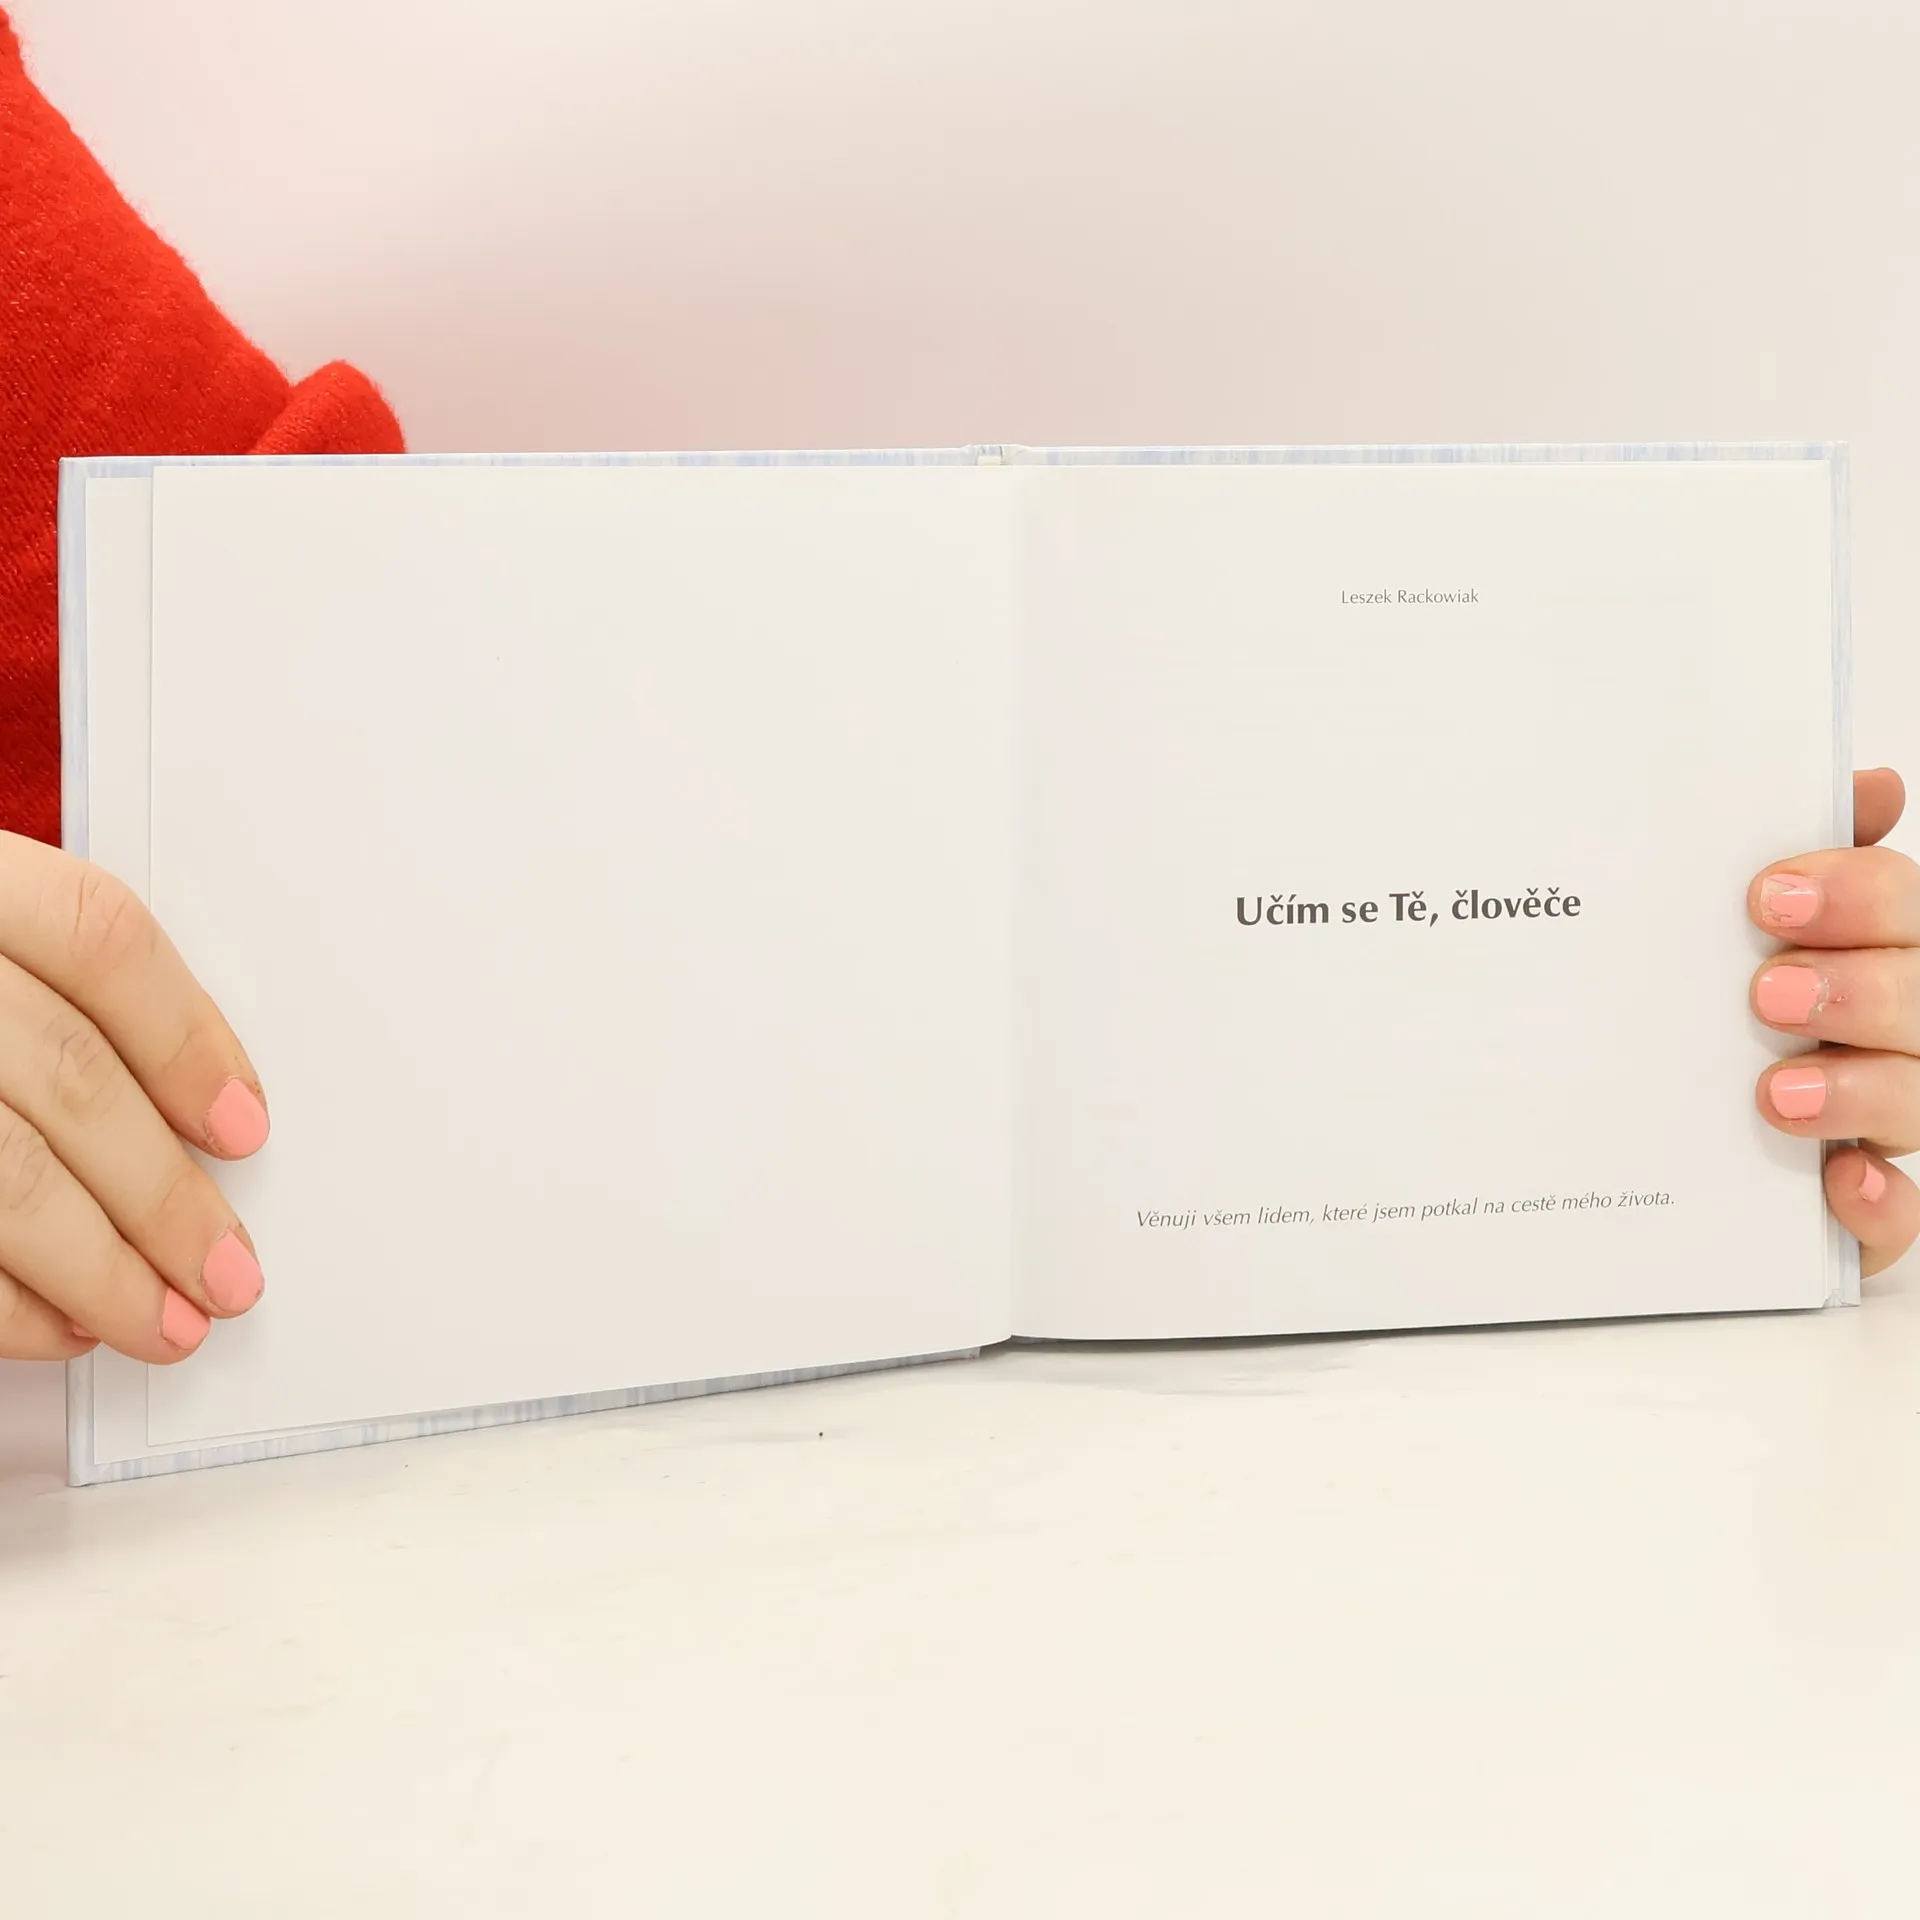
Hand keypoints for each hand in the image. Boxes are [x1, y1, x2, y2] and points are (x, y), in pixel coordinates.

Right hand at [0, 832, 267, 1360]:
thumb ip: (60, 998)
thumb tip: (200, 1114)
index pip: (98, 937)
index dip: (185, 1037)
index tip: (244, 1127)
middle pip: (67, 1074)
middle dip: (163, 1194)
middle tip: (228, 1274)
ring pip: (6, 1172)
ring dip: (98, 1268)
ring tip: (164, 1322)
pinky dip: (8, 1305)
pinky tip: (61, 1325)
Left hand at [1752, 768, 1919, 1276]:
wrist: (1677, 1125)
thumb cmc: (1751, 999)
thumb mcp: (1772, 929)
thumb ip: (1820, 861)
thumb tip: (1871, 785)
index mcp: (1890, 951)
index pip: (1909, 907)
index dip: (1858, 895)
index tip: (1769, 895)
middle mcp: (1908, 1032)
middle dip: (1858, 991)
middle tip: (1766, 992)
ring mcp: (1896, 1117)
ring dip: (1861, 1091)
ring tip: (1778, 1089)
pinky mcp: (1870, 1206)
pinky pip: (1900, 1215)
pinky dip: (1879, 1201)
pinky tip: (1841, 1180)